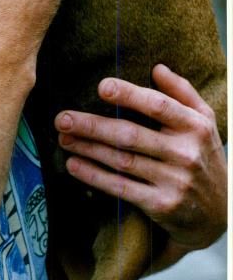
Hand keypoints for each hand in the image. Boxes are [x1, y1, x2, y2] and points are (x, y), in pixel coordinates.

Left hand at [55, 64, 226, 253]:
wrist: (222, 211)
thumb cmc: (204, 156)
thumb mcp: (205, 122)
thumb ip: (182, 93)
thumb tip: (157, 68)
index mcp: (195, 126)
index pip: (159, 106)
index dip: (129, 95)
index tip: (102, 87)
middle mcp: (185, 153)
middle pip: (131, 135)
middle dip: (92, 125)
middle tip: (62, 118)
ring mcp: (174, 181)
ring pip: (121, 160)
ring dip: (87, 148)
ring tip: (63, 138)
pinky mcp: (162, 205)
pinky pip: (121, 187)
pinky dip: (94, 176)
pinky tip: (74, 165)